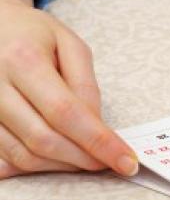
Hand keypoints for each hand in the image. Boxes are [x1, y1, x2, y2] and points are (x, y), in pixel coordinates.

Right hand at [0, 0, 137, 178]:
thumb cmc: (33, 34)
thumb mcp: (70, 46)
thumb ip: (86, 86)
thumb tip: (97, 127)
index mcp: (23, 60)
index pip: (65, 113)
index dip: (98, 142)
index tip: (126, 161)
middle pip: (43, 140)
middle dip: (83, 159)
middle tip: (109, 162)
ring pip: (22, 156)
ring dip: (61, 165)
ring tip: (85, 157)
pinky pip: (5, 157)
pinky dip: (36, 164)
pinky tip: (57, 157)